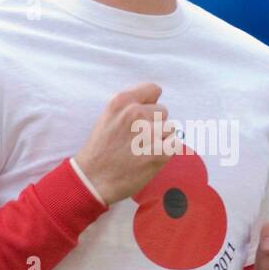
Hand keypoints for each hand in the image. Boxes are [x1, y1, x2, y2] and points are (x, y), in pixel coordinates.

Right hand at [73, 82, 178, 204]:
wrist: (93, 180)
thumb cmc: (100, 149)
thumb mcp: (108, 117)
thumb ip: (130, 106)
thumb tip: (154, 102)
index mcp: (121, 101)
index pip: (154, 89)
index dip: (150, 104)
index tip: (142, 117)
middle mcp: (135, 113)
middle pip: (163, 110)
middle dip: (154, 123)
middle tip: (137, 139)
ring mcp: (148, 133)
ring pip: (170, 128)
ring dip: (161, 138)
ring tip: (142, 149)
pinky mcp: (159, 153)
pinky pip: (175, 144)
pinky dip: (166, 152)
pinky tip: (150, 157)